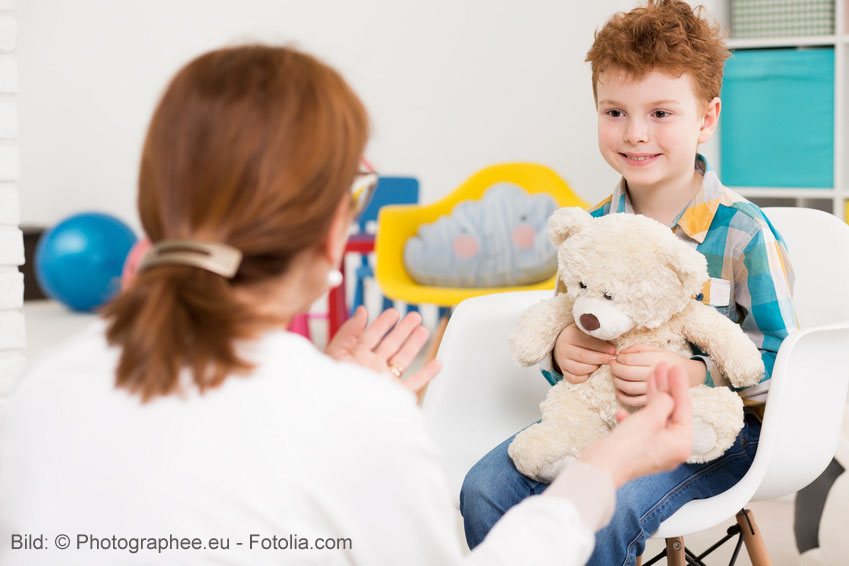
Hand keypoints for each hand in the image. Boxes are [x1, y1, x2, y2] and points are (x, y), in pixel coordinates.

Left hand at [325, 306, 440, 393]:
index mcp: (356, 358)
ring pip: (403, 360)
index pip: (372, 336)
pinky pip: (414, 383)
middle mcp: (372, 368)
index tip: (394, 312)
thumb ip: (349, 331)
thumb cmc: (332, 386)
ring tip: (424, 331)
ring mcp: (384, 381)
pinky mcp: (395, 396)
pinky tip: (436, 363)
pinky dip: (426, 374)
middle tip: (415, 317)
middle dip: (403, 330)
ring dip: (414, 345)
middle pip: (391, 345)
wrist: (340, 413)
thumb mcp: (336, 353)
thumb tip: (362, 311)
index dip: (383, 323)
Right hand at [553, 323, 614, 383]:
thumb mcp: (586, 331)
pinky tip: (591, 372)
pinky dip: (584, 377)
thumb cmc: (581, 336)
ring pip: (579, 369)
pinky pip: (574, 379)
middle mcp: (563, 349)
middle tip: (612, 359)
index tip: (613, 350)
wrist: (563, 343)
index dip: (602, 347)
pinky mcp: (564, 372)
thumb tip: (614, 342)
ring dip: (593, 368)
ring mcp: (562, 362)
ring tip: (601, 364)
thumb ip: (597, 334)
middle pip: (584, 356)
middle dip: (601, 359)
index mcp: (569, 336)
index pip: (586, 342)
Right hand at [579, 362, 692, 486]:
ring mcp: (655, 449)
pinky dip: (635, 417)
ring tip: (649, 376)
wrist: (601, 467)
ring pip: (656, 417)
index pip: (684, 407)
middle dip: (666, 388)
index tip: (675, 366)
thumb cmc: (628, 445)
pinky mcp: (638, 449)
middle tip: (662, 366)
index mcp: (681, 443)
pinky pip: (642, 427)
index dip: (678, 384)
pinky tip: (623, 411)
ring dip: (651, 397)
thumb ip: (664, 402)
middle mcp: (672, 447)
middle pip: (671, 411)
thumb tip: (668, 396)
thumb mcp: (651, 418)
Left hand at [610, 345, 705, 406]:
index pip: (629, 360)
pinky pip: (632, 401)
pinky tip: (619, 389)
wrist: (689, 376)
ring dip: (616, 381)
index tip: (616, 358)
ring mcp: (655, 389)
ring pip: (627, 387)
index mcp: (656, 360)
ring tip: (616, 375)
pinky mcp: (653, 401)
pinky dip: (622, 396)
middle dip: (615, 369)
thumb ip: (637, 348)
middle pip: (626, 373)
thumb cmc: (669, 361)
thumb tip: (620, 353)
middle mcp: (655, 374)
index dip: (618, 359)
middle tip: (613, 365)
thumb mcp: (656, 349)